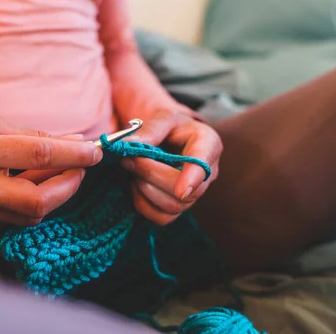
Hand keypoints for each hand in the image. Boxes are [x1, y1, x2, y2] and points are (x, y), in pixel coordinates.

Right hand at [0, 100, 101, 226]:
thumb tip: (76, 140)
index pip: (38, 154)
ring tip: (58, 174)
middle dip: (69, 186)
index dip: (74, 154)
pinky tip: (33, 186)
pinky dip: (31, 205)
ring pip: (28, 215)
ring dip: (53, 196)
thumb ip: (33, 134)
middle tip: (79, 168)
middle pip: (37, 201)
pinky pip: (11, 220)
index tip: (95, 151)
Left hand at [120, 109, 221, 225]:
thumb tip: (127, 145)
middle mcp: (207, 174)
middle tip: (129, 160)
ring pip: (173, 207)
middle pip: (186, 192)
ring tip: (131, 169)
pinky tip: (135, 185)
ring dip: (145, 190)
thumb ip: (149, 130)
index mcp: (208, 144)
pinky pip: (161, 218)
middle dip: (152, 176)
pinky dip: (143, 204)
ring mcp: (194, 194)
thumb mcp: (162, 118)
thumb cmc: (169, 126)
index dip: (193, 179)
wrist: (169, 137)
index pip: (204, 165)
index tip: (180, 190)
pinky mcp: (178, 206)